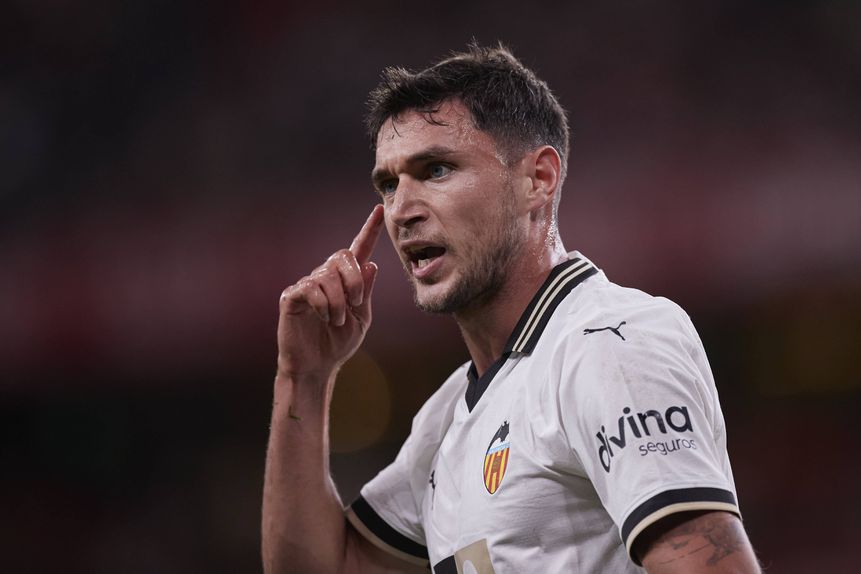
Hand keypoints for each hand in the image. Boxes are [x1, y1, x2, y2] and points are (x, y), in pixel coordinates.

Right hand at [277, 205, 383, 378]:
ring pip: (328, 276)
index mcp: (345, 281)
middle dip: (354, 279)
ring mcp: (307, 284)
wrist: (318, 367)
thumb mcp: (361, 319)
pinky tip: (324, 318)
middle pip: (342, 256)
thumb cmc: (338, 343)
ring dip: (339, 302)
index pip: (358, 250)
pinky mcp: (292, 296)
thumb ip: (365, 292)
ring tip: (337, 320)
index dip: (369, 230)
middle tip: (355, 302)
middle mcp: (325, 277)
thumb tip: (372, 263)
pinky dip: (324, 305)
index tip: (378, 210)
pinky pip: (311, 288)